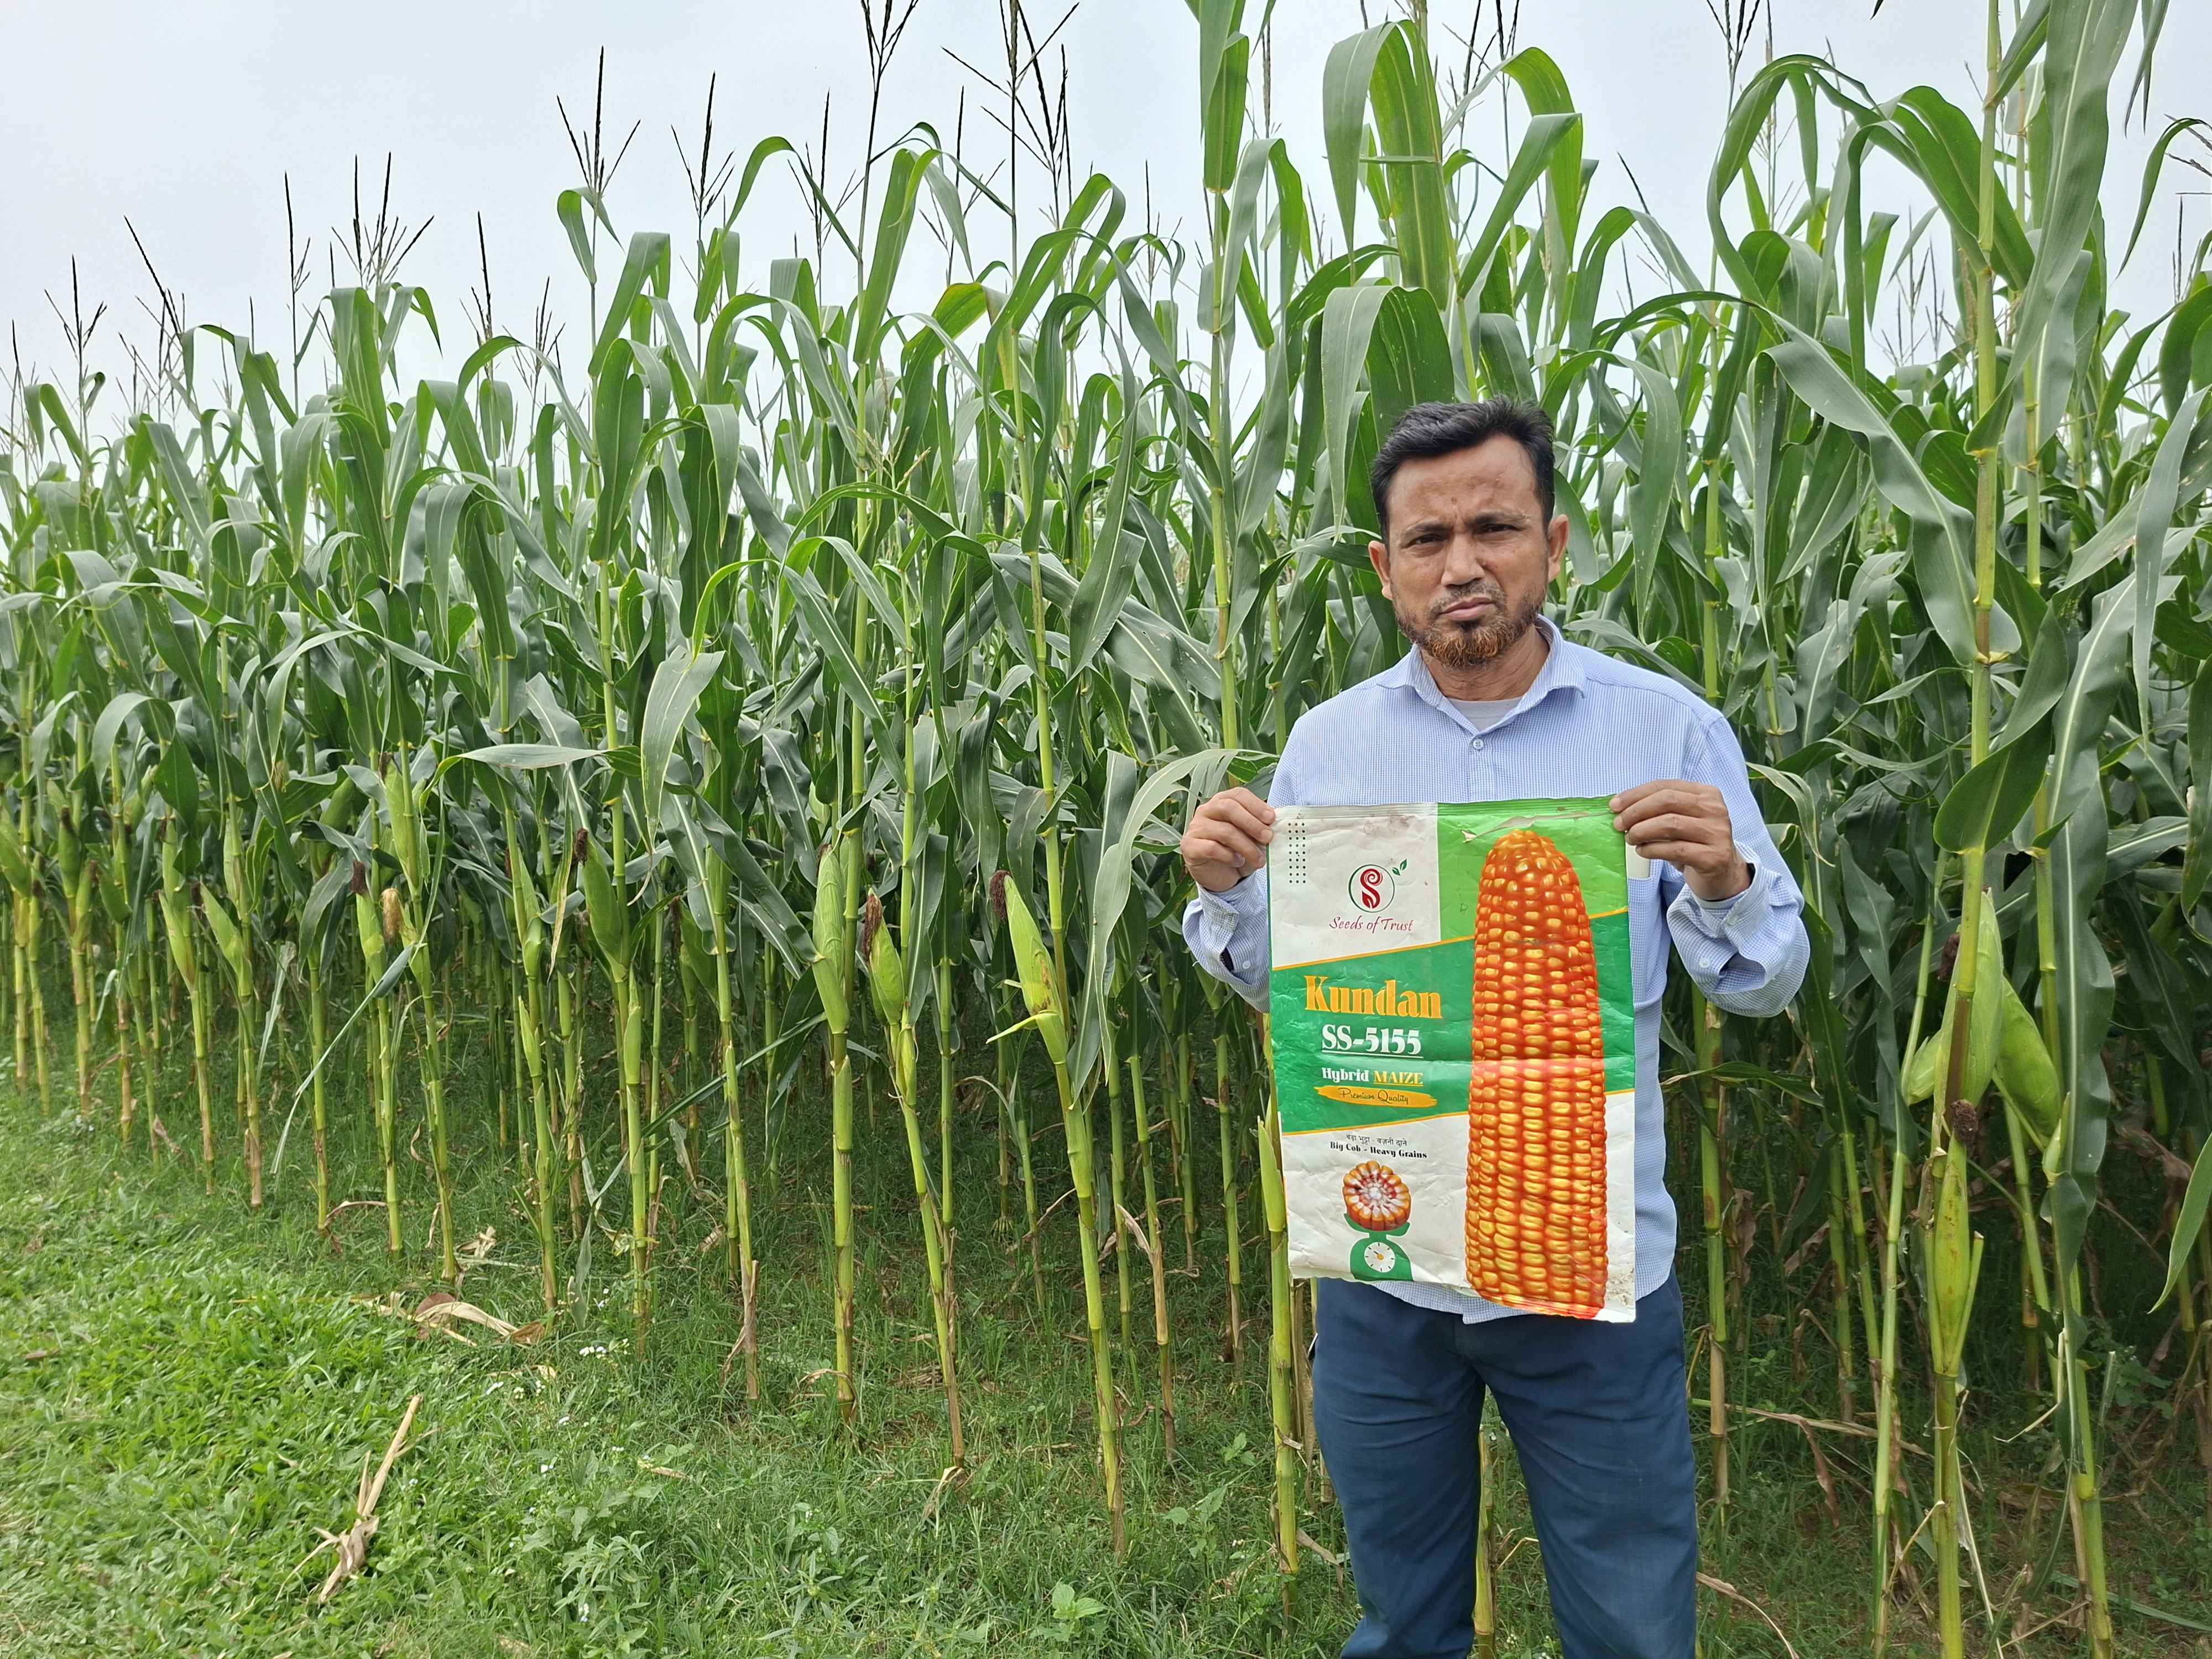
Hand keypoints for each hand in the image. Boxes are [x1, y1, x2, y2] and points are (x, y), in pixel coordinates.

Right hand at [1181, 786, 1275, 892]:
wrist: (1221, 874)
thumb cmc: (1237, 850)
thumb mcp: (1252, 837)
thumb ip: (1261, 826)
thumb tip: (1275, 822)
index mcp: (1222, 801)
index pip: (1238, 795)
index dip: (1256, 805)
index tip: (1271, 818)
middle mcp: (1206, 810)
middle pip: (1229, 808)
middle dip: (1252, 823)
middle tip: (1267, 837)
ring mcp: (1196, 827)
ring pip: (1224, 831)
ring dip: (1246, 846)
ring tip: (1259, 860)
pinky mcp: (1189, 846)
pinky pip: (1212, 848)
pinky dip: (1229, 856)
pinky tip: (1238, 861)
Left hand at [1609, 779, 1749, 902]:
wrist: (1722, 874)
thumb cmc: (1694, 843)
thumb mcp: (1680, 820)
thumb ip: (1658, 810)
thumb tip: (1620, 808)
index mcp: (1706, 793)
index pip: (1665, 786)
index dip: (1636, 794)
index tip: (1614, 806)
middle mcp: (1716, 809)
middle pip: (1667, 801)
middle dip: (1636, 811)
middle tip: (1618, 824)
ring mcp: (1717, 833)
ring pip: (1670, 824)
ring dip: (1642, 831)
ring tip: (1630, 839)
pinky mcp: (1714, 857)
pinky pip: (1675, 849)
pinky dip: (1652, 849)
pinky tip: (1642, 851)